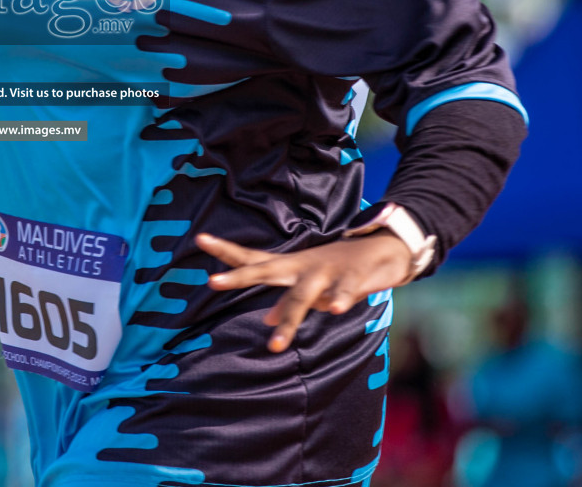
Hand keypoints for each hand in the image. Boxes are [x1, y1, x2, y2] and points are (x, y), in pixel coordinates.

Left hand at [196, 230, 411, 352]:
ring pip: (303, 295)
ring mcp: (326, 271)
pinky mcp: (353, 277)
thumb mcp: (308, 283)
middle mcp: (302, 267)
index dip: (226, 252)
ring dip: (289, 317)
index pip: (252, 258)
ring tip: (274, 342)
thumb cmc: (337, 267)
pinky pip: (346, 291)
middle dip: (239, 277)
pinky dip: (342, 299)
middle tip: (212, 281)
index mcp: (289, 267)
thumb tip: (263, 320)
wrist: (382, 246)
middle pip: (265, 271)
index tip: (199, 239)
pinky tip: (337, 309)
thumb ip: (284, 301)